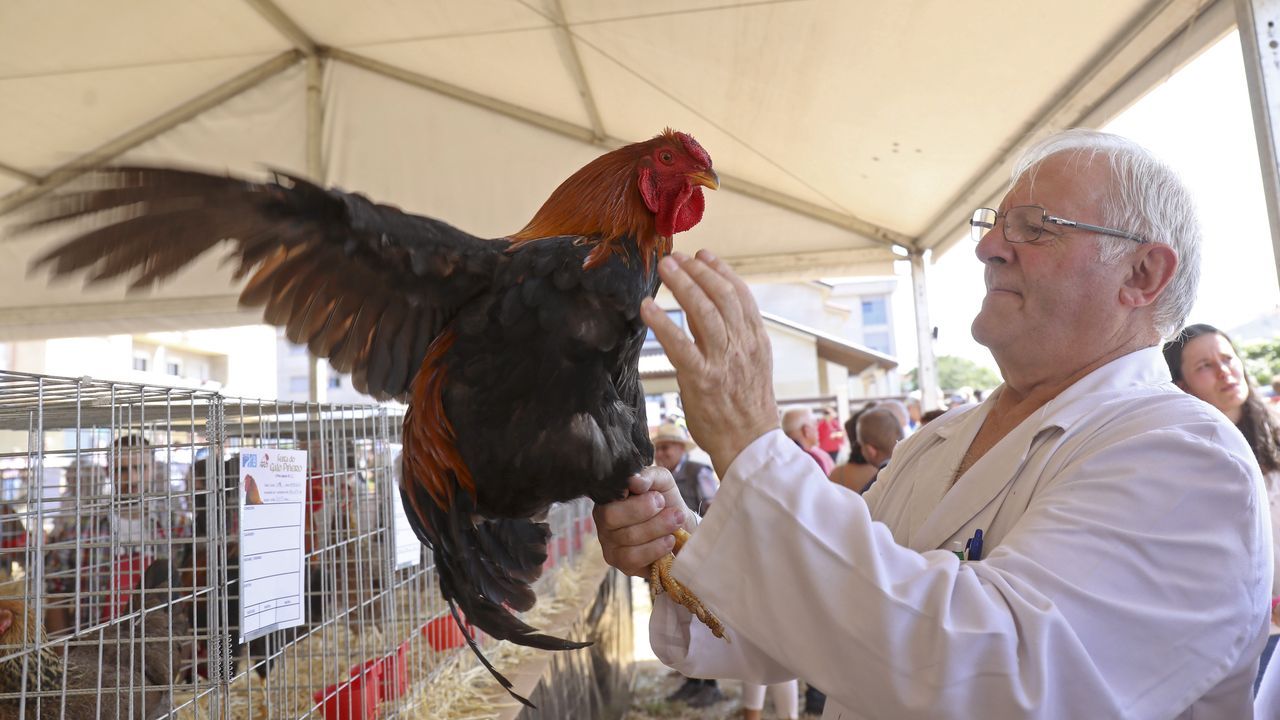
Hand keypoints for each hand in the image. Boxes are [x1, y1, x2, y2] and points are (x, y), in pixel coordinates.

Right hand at [595, 466, 696, 576]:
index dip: (632, 498)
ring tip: (675, 523)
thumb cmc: (665, 501)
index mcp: (608, 498)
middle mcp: (603, 521)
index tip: (658, 496)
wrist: (680, 527)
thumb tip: (634, 480)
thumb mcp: (661, 481)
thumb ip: (648, 475)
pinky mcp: (621, 565)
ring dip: (657, 529)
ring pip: (626, 538)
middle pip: (611, 517)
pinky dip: (655, 548)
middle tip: (667, 507)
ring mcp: (609, 545)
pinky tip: (669, 541)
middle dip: (644, 512)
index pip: (608, 496)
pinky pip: (633, 558)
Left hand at [641, 250, 778, 474]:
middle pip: (721, 295)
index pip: (740, 294)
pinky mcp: (702, 378)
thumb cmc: (745, 408)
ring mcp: (723, 361)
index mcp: (756, 340)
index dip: (720, 270)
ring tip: (663, 269)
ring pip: (704, 311)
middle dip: (696, 271)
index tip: (702, 255)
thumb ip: (729, 337)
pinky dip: (662, 323)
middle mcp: (742, 345)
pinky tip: (647, 308)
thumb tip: (703, 309)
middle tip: (674, 257)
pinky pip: (680, 344)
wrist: (750, 446)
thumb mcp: (749, 365)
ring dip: (682, 285)